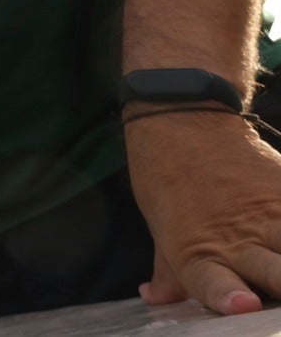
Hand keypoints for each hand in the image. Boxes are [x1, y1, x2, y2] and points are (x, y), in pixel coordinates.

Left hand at [127, 112, 280, 313]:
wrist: (183, 121)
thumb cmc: (167, 180)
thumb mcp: (161, 227)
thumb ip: (170, 272)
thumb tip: (157, 299)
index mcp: (197, 252)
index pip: (214, 283)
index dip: (229, 297)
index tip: (245, 305)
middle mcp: (237, 239)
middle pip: (274, 274)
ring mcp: (269, 216)